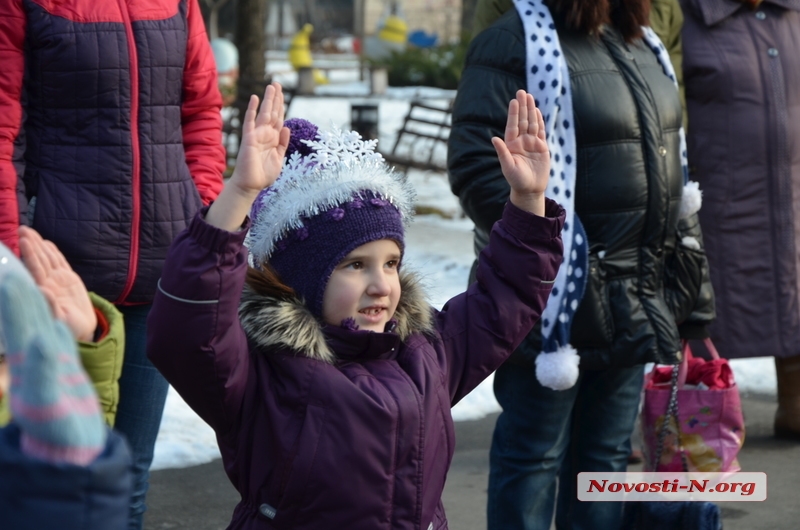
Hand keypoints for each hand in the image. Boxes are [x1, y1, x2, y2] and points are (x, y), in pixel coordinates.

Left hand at [18, 226, 96, 341]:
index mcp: (45, 291)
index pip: (35, 269)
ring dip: (39, 245)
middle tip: (23, 229)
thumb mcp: (60, 321)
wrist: (82, 332)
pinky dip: (54, 253)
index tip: (23, 241)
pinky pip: (60, 263)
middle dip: (31, 245)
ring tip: (29, 231)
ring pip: (47, 259)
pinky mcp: (69, 280)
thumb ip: (50, 305)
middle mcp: (49, 284)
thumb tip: (41, 289)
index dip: (30, 255)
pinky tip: (46, 243)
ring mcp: (58, 281)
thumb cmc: (69, 329)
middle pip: (39, 260)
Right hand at [230, 82, 290, 195]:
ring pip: (264, 113)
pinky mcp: (249, 138)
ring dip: (268, 99)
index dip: (281, 107)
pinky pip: (250, 121)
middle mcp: (265, 134)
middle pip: (272, 112)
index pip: (279, 119)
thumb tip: (287, 128)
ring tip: (272, 86)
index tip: (282, 95)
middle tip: (277, 83)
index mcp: (273, 139)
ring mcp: (257, 134)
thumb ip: (283, 143)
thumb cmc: (264, 174)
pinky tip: (255, 98)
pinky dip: (252, 109)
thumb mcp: (279, 158)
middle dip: (276, 98)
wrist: (251, 185)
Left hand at [492, 90, 550, 215]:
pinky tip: (537, 111)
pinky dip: (539, 121)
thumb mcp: (508, 166)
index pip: (512, 125)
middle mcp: (521, 142)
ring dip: (531, 110)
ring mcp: (531, 143)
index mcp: (511, 145)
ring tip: (530, 97)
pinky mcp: (542, 147)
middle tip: (522, 92)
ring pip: (531, 123)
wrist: (530, 190)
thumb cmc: (516, 180)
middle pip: (522, 121)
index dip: (513, 113)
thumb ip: (502, 152)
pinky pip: (540, 131)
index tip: (514, 101)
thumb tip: (493, 138)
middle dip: (522, 106)